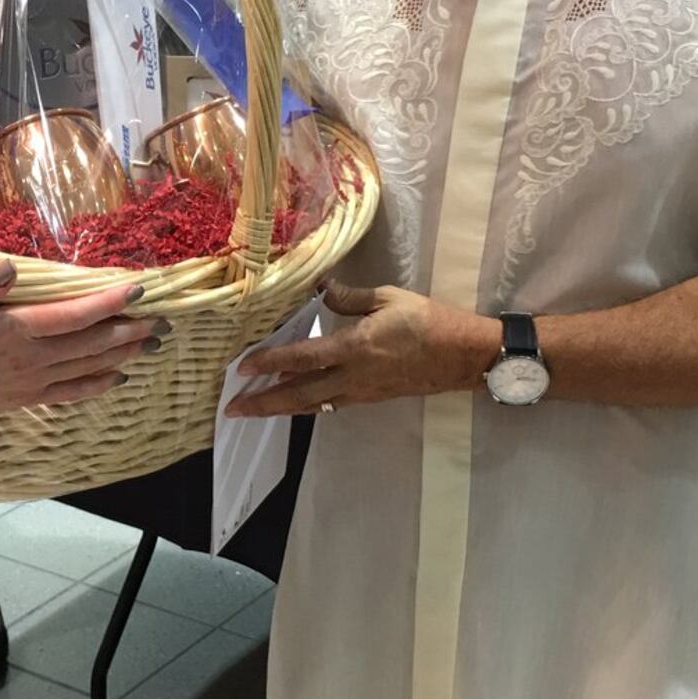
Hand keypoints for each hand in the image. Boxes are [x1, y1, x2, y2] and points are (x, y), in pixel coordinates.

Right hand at [0, 264, 158, 431]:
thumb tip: (10, 266)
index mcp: (16, 330)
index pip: (74, 314)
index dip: (109, 302)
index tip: (139, 290)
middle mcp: (32, 357)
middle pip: (92, 342)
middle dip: (131, 329)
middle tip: (165, 319)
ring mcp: (33, 380)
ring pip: (89, 366)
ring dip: (123, 354)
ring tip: (153, 343)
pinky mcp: (29, 397)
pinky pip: (72, 392)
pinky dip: (98, 385)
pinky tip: (119, 379)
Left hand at [225, 282, 499, 415]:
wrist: (464, 356)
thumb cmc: (429, 321)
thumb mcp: (389, 298)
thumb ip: (349, 297)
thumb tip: (321, 288)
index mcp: (354, 348)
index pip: (302, 358)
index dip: (269, 362)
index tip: (242, 368)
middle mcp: (353, 377)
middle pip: (299, 395)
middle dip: (264, 403)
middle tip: (233, 409)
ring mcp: (362, 392)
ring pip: (313, 405)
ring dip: (281, 408)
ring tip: (255, 409)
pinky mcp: (371, 398)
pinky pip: (331, 405)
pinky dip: (308, 406)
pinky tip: (295, 404)